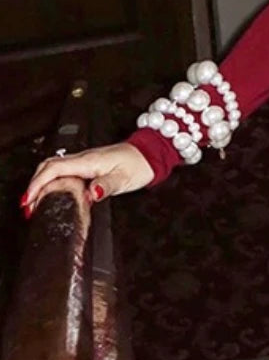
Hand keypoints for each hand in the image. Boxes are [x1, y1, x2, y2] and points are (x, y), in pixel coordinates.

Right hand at [22, 142, 154, 217]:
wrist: (149, 154)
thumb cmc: (139, 165)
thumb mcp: (124, 178)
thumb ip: (106, 186)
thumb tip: (90, 194)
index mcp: (88, 161)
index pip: (54, 169)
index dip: (38, 184)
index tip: (29, 199)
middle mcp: (82, 159)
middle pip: (48, 167)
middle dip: (34, 185)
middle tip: (28, 205)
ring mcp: (84, 161)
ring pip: (53, 168)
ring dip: (41, 183)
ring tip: (35, 202)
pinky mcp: (88, 165)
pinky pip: (63, 171)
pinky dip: (52, 181)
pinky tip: (53, 192)